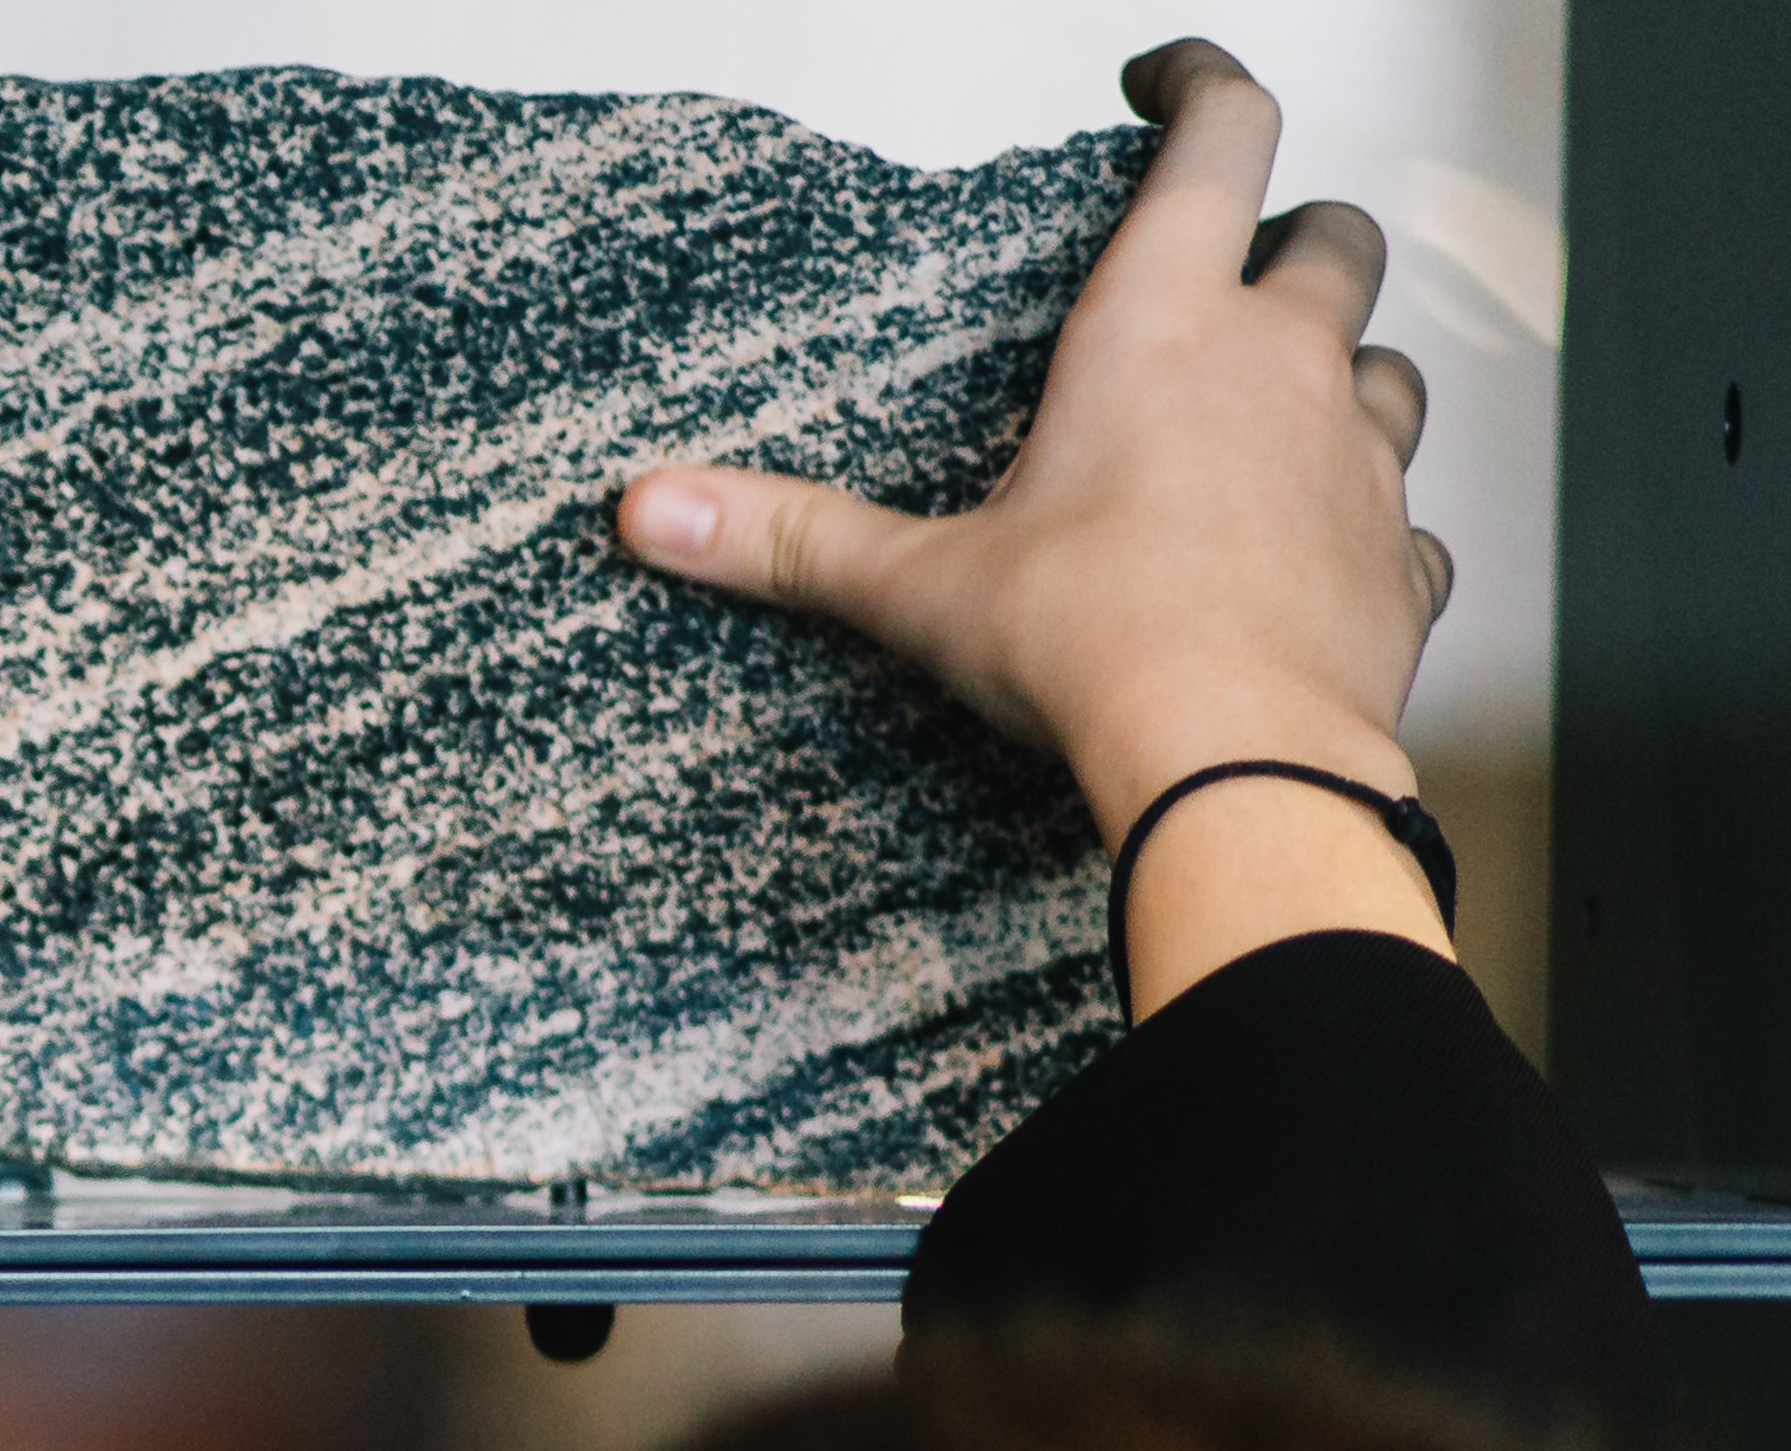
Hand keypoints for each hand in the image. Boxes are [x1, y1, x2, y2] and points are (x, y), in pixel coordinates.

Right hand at [610, 40, 1454, 1016]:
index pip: (1218, 139)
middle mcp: (1281, 368)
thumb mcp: (916, 586)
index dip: (1199, 83)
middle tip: (1246, 257)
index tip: (1167, 79)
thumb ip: (791, 538)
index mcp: (1162, 330)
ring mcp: (1356, 459)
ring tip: (1287, 412)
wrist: (1235, 758)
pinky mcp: (1393, 559)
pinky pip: (1405, 521)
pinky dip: (1372, 525)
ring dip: (1347, 371)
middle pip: (1334, 238)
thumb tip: (658, 509)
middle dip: (1295, 233)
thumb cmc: (1096, 648)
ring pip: (1386, 367)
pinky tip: (1324, 558)